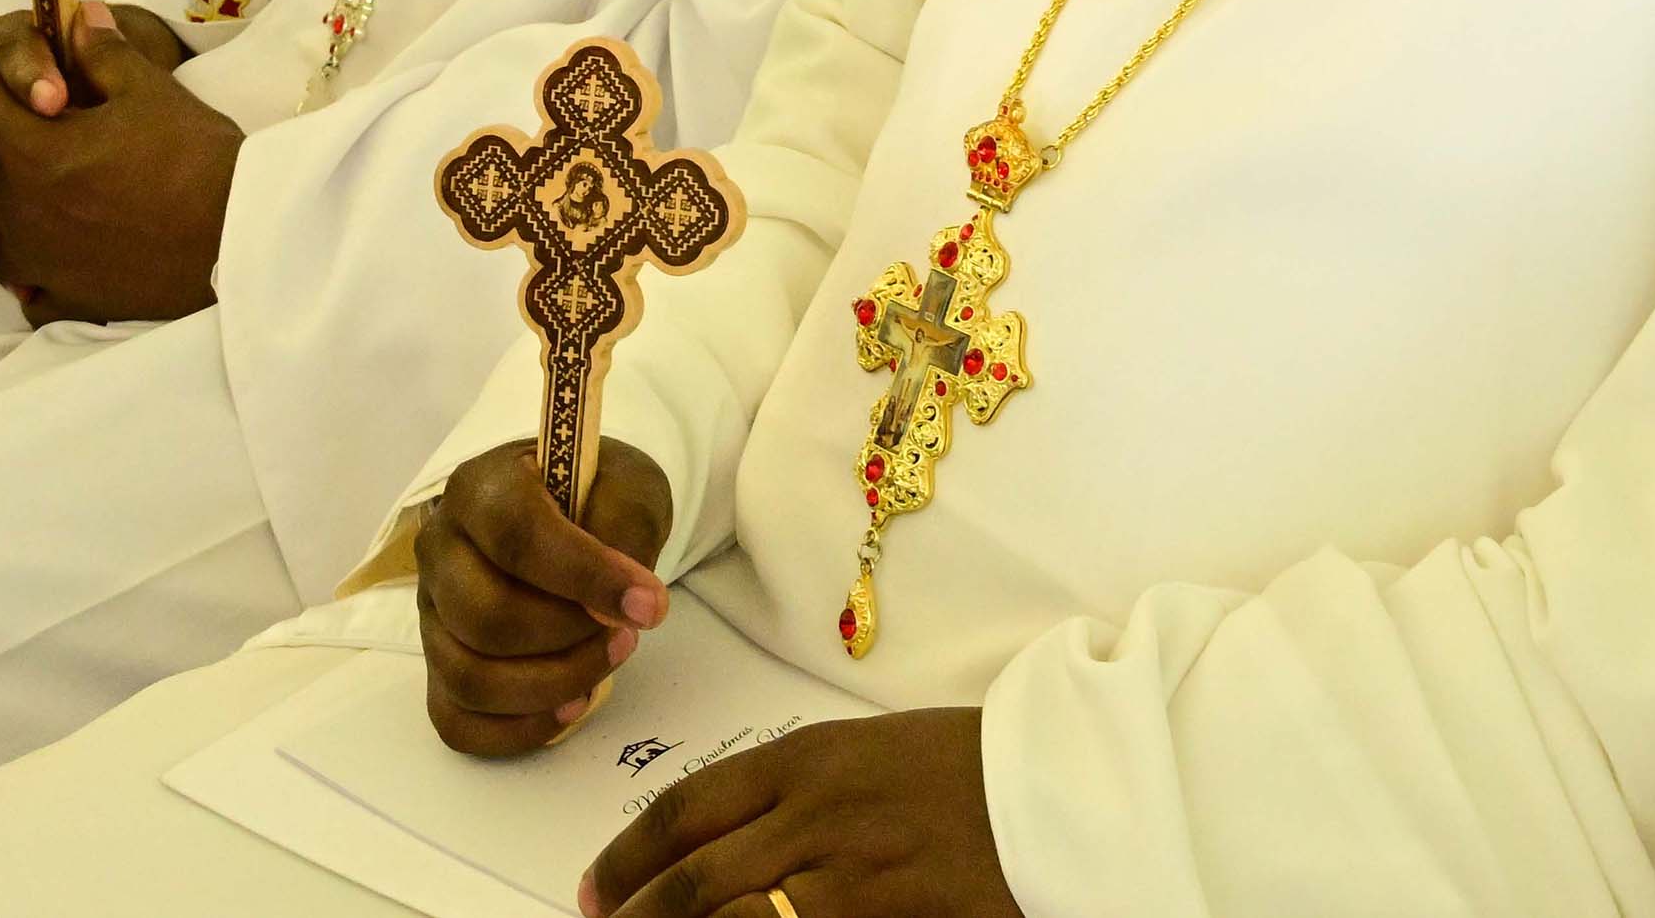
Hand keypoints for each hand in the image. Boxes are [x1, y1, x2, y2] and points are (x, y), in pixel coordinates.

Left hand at [0, 3, 224, 322]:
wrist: (237, 238)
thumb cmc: (196, 159)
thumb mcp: (150, 91)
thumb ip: (102, 52)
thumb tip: (78, 15)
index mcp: (35, 152)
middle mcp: (20, 210)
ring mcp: (37, 261)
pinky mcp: (64, 296)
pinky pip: (16, 285)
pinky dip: (12, 264)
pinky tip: (27, 251)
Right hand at [415, 438, 675, 761]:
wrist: (573, 510)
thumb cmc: (597, 495)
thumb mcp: (628, 486)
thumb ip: (627, 529)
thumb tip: (626, 604)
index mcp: (479, 489)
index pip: (517, 538)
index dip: (585, 577)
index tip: (649, 606)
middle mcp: (439, 550)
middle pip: (486, 619)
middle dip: (570, 639)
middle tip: (626, 633)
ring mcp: (432, 613)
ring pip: (469, 677)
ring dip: (551, 685)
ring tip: (607, 661)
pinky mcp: (437, 665)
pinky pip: (456, 721)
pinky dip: (517, 730)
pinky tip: (571, 707)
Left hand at [578, 710, 1015, 917]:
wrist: (1059, 782)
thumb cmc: (965, 767)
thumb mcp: (865, 754)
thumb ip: (793, 792)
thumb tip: (718, 842)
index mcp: (806, 758)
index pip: (686, 810)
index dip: (626, 856)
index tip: (595, 886)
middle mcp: (815, 814)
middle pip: (692, 879)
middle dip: (633, 916)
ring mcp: (849, 875)